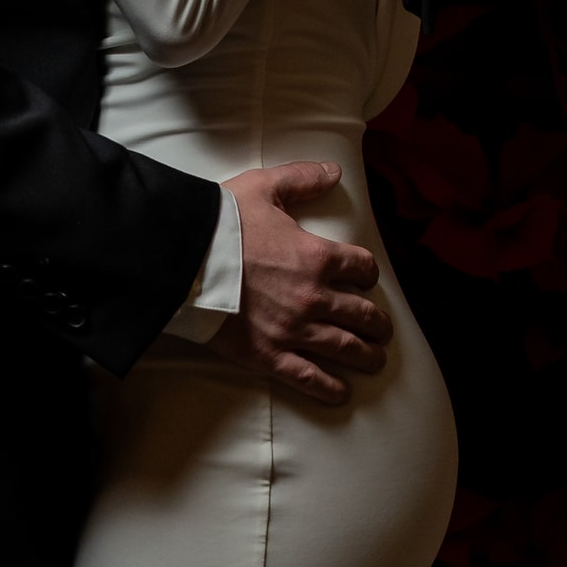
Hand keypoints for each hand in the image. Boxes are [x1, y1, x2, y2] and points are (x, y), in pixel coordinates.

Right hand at [210, 162, 391, 406]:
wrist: (183, 258)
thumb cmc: (222, 221)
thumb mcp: (265, 188)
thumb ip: (302, 179)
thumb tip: (333, 171)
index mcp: (316, 256)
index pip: (360, 268)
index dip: (368, 273)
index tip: (366, 279)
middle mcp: (313, 296)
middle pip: (361, 314)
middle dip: (376, 323)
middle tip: (382, 330)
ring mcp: (293, 330)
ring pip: (344, 348)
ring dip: (366, 356)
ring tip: (375, 360)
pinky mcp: (269, 355)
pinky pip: (309, 377)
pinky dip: (329, 388)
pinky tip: (341, 394)